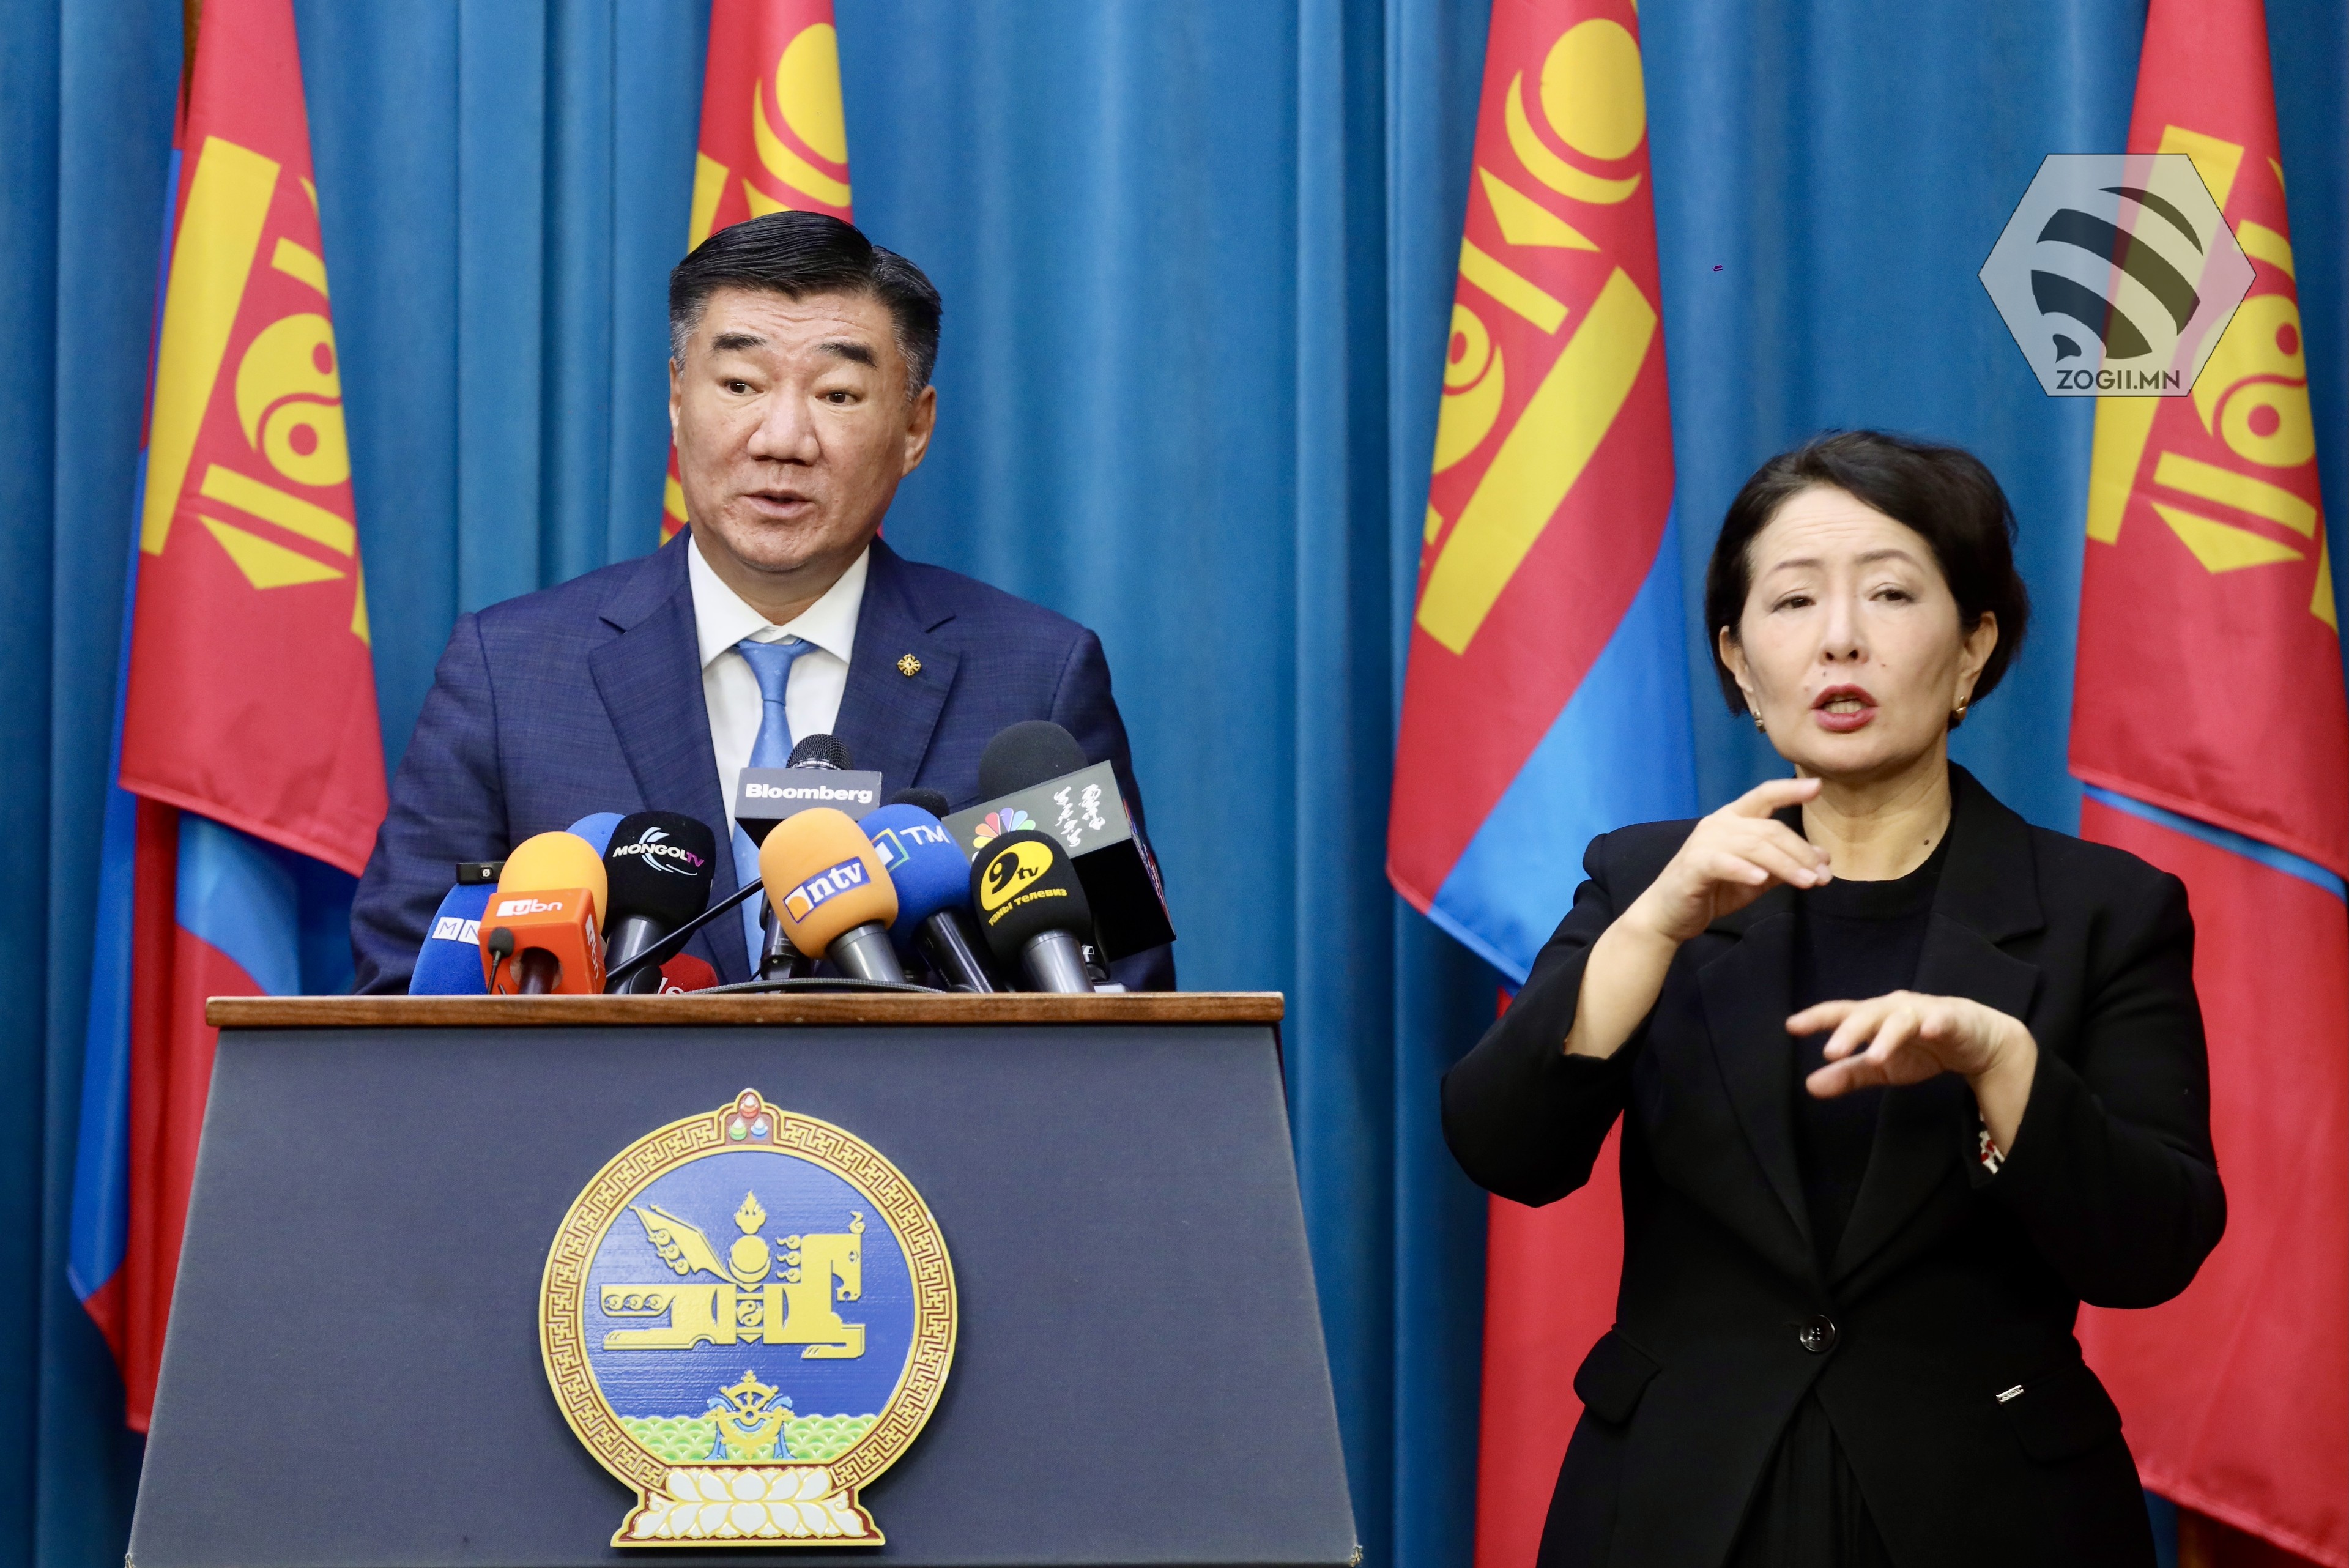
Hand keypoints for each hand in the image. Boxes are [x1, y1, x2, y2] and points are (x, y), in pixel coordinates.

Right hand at [1622, 776, 1829, 945]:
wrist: (1670, 914)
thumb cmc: (1714, 890)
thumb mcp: (1757, 876)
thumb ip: (1786, 864)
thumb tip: (1824, 858)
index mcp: (1733, 819)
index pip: (1764, 796)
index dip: (1789, 790)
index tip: (1817, 786)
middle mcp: (1719, 824)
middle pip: (1768, 829)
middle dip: (1801, 851)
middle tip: (1824, 875)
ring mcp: (1704, 842)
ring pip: (1753, 846)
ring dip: (1785, 864)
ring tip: (1809, 882)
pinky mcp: (1694, 865)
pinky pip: (1723, 863)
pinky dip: (1744, 870)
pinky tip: (1760, 879)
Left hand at [1794, 990, 2037, 1150]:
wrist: (1977, 1041)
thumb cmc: (1923, 1047)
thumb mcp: (1882, 1066)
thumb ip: (1848, 1074)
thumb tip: (1809, 1086)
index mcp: (1874, 1018)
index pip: (1841, 1014)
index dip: (1817, 1018)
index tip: (1791, 1026)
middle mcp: (1894, 1009)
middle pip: (1868, 1014)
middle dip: (1849, 1032)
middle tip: (1831, 1053)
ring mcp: (1924, 1011)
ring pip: (1901, 1018)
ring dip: (1887, 1035)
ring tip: (1874, 1055)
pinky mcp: (1953, 1019)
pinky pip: (1943, 1019)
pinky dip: (1935, 1023)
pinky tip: (1928, 1031)